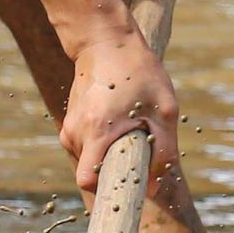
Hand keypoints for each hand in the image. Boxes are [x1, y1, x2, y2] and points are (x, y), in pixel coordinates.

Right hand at [62, 28, 179, 196]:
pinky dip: (102, 145)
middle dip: (114, 172)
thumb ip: (164, 152)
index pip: (88, 181)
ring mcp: (69, 127)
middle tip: (139, 156)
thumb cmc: (138, 72)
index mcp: (97, 131)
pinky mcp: (70, 122)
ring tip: (129, 132)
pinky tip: (118, 124)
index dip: (106, 192)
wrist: (104, 40)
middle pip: (92, 172)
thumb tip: (154, 187)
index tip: (126, 192)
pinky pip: (86, 147)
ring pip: (88, 160)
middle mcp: (76, 132)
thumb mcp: (164, 111)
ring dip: (109, 156)